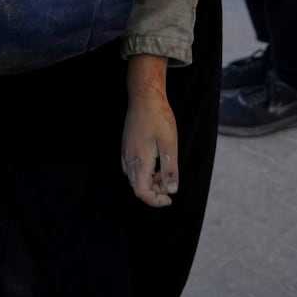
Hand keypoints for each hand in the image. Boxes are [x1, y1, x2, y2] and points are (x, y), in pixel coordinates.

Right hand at [122, 55, 178, 207]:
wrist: (144, 96)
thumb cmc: (159, 118)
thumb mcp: (169, 144)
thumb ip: (170, 168)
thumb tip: (171, 190)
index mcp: (139, 161)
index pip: (142, 192)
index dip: (156, 201)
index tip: (170, 198)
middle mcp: (129, 159)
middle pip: (137, 187)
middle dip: (154, 192)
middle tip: (170, 184)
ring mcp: (125, 152)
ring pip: (135, 178)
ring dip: (149, 182)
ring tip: (164, 172)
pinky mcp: (126, 146)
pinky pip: (132, 168)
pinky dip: (144, 172)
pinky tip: (155, 162)